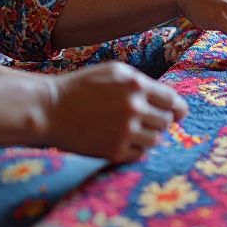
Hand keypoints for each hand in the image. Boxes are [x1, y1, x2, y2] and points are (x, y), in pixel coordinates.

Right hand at [47, 62, 187, 163]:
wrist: (50, 110)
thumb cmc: (83, 87)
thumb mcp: (114, 72)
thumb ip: (142, 83)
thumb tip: (170, 101)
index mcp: (136, 85)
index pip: (173, 101)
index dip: (177, 108)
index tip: (176, 112)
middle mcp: (134, 108)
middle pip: (166, 121)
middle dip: (160, 120)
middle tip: (146, 119)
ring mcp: (124, 131)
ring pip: (155, 139)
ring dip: (148, 135)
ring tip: (132, 129)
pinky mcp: (114, 151)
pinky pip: (139, 154)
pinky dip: (136, 148)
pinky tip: (123, 140)